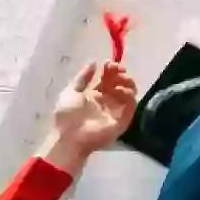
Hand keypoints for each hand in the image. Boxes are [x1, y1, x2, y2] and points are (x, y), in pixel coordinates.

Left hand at [42, 61, 137, 176]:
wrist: (71, 137)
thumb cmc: (67, 116)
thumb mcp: (70, 92)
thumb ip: (82, 77)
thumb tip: (94, 62)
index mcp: (94, 95)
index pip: (108, 79)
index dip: (110, 70)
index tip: (109, 64)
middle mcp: (107, 101)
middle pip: (120, 83)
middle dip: (120, 73)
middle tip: (118, 69)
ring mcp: (116, 110)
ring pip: (129, 92)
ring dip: (127, 82)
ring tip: (120, 79)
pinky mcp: (123, 119)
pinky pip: (131, 105)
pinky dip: (129, 95)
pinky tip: (120, 90)